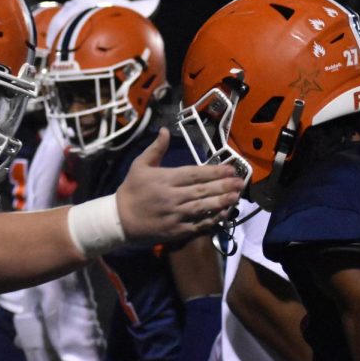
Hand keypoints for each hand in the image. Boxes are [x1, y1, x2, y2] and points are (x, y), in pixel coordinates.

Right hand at [115, 129, 243, 244]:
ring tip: (236, 196)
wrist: (119, 220)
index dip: (215, 171)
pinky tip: (224, 214)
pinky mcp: (176, 230)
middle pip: (203, 190)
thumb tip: (165, 130)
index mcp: (166, 179)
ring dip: (222, 202)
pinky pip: (198, 225)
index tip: (230, 169)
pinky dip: (212, 219)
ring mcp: (175, 215)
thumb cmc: (130, 190)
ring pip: (203, 207)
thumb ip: (155, 149)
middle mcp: (173, 197)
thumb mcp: (139, 165)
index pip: (195, 173)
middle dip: (224, 186)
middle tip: (240, 182)